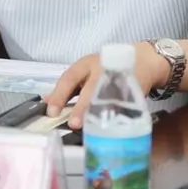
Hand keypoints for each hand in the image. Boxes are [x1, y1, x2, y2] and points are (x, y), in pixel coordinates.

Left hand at [45, 42, 170, 129]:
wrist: (142, 60)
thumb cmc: (105, 69)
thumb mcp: (84, 73)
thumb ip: (66, 88)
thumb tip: (46, 102)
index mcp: (86, 65)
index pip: (69, 78)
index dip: (60, 95)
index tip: (51, 111)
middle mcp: (102, 69)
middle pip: (91, 88)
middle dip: (83, 107)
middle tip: (74, 124)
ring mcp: (119, 79)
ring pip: (109, 96)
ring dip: (101, 113)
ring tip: (93, 128)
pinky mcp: (134, 89)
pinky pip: (125, 103)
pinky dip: (118, 114)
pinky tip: (113, 125)